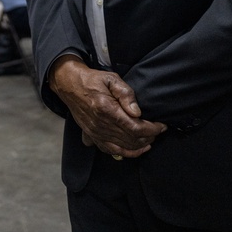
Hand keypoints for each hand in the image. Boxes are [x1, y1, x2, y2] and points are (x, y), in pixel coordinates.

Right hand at [49, 57, 165, 157]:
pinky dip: (126, 153)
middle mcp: (100, 124)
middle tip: (158, 129)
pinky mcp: (92, 136)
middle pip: (131, 139)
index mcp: (106, 109)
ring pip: (124, 147)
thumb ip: (125, 93)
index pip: (135, 127)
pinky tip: (136, 149)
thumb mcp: (111, 78)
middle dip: (149, 136)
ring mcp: (95, 133)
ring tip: (150, 139)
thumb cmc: (92, 80)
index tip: (162, 125)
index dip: (152, 129)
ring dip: (140, 146)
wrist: (69, 85)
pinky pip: (111, 151)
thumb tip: (137, 112)